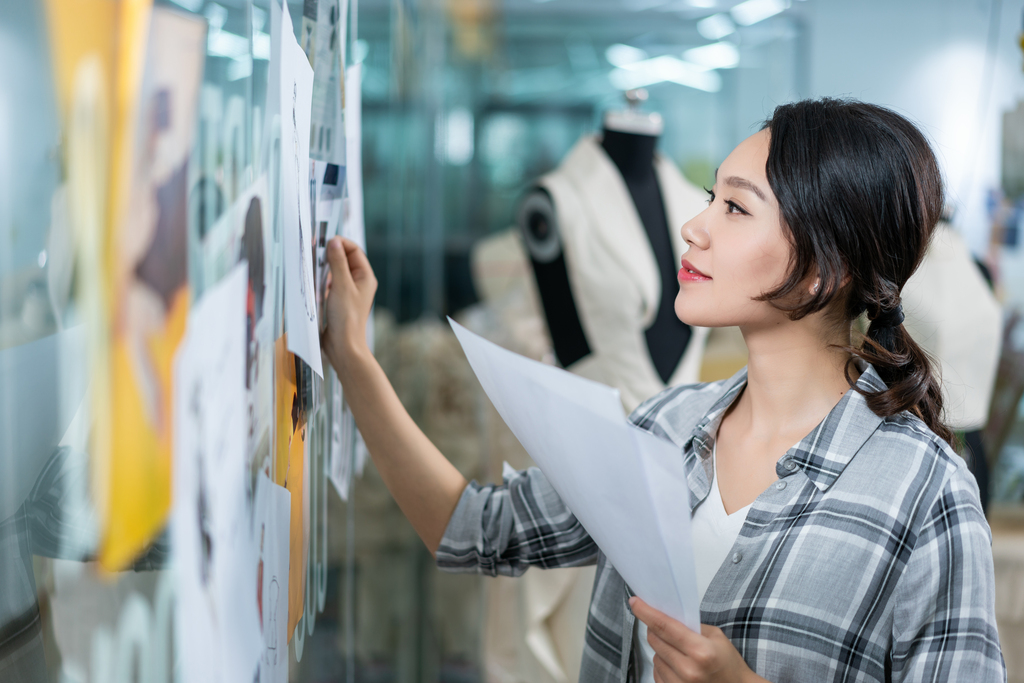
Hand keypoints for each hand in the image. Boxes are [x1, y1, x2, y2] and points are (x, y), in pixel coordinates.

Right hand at [321, 236, 376, 371]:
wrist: (343, 346)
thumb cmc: (347, 318)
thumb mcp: (341, 286)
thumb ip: (337, 263)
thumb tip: (334, 242)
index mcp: (365, 277)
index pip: (354, 250)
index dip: (341, 244)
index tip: (324, 242)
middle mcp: (359, 282)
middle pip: (345, 259)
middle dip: (331, 254)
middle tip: (315, 252)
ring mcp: (349, 291)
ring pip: (336, 271)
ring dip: (325, 267)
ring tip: (314, 267)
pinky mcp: (338, 300)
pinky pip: (330, 283)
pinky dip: (322, 280)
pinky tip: (314, 283)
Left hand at [630, 597, 764, 682]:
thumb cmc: (728, 663)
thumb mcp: (716, 637)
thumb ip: (690, 626)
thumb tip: (665, 615)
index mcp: (700, 651)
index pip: (664, 626)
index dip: (646, 612)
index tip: (635, 602)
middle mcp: (688, 670)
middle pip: (655, 640)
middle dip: (655, 629)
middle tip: (664, 627)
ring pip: (654, 657)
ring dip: (661, 650)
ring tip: (679, 652)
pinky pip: (656, 673)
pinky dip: (663, 666)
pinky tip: (678, 666)